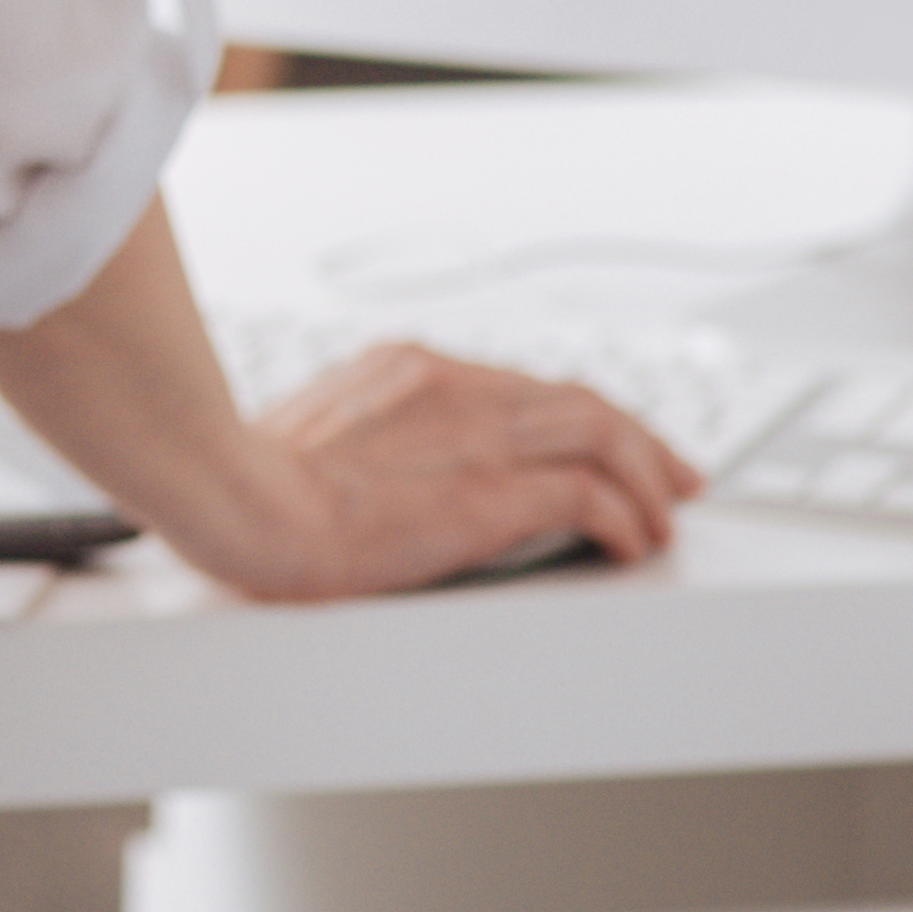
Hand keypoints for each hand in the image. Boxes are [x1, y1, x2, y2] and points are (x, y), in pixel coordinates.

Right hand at [226, 340, 704, 597]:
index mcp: (408, 369)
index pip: (524, 385)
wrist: (236, 502)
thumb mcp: (316, 438)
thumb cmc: (249, 485)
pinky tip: (632, 542)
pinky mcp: (489, 491)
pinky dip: (626, 516)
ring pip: (603, 434)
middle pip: (580, 400)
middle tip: (676, 477)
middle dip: (642, 441)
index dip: (582, 416)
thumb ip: (369, 439)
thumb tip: (386, 472)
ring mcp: (475, 435)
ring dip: (649, 478)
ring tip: (666, 516)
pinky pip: (589, 494)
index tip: (610, 445)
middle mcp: (452, 388)